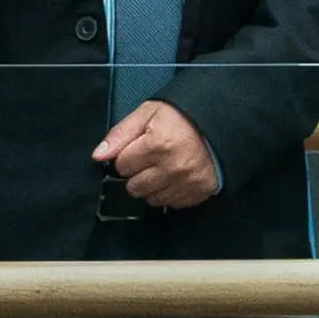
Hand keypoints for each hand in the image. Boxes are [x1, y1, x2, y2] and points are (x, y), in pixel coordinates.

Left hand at [91, 99, 221, 209]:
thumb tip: (98, 156)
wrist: (219, 124)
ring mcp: (187, 182)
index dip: (127, 157)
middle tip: (150, 159)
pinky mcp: (199, 192)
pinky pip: (171, 204)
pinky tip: (175, 177)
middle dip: (137, 174)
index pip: (122, 166)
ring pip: (151, 199)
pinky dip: (169, 193)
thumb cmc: (181, 117)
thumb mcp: (147, 113)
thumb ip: (120, 134)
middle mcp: (172, 167)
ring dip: (152, 186)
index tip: (139, 149)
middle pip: (134, 187)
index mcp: (158, 144)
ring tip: (163, 168)